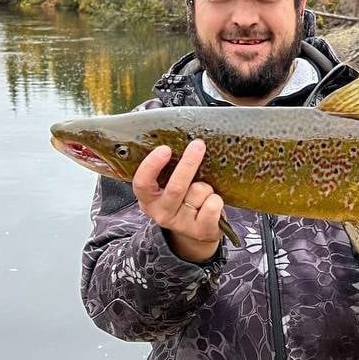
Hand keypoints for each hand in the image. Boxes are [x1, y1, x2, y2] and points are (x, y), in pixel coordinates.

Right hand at [133, 139, 224, 262]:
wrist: (196, 230)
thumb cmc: (182, 199)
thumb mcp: (167, 185)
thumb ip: (166, 167)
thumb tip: (165, 128)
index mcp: (149, 200)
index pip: (142, 183)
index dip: (152, 165)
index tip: (165, 149)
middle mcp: (161, 213)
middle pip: (176, 187)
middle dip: (188, 164)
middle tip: (198, 145)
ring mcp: (181, 224)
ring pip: (198, 192)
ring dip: (206, 186)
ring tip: (203, 192)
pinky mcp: (201, 231)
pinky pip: (213, 205)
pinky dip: (216, 199)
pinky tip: (211, 203)